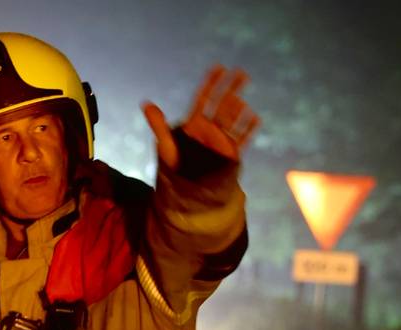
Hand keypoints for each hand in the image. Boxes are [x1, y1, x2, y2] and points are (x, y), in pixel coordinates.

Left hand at [143, 65, 258, 169]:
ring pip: (232, 119)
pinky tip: (254, 117)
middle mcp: (210, 129)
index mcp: (194, 124)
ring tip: (241, 101)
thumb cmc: (175, 168)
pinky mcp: (231, 153)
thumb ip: (158, 126)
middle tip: (241, 72)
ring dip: (237, 109)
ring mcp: (222, 140)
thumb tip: (146, 104)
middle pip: (222, 104)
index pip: (204, 98)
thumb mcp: (166, 146)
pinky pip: (242, 138)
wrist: (189, 191)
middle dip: (231, 87)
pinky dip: (248, 128)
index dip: (211, 82)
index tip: (219, 67)